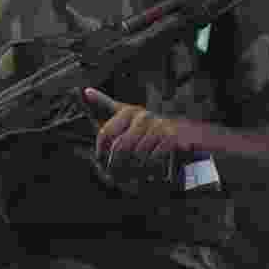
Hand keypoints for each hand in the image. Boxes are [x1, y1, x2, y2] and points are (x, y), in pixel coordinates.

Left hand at [83, 88, 199, 172]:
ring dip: (133, 171)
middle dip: (115, 165)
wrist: (182, 132)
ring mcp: (158, 126)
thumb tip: (86, 92)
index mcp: (128, 110)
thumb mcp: (127, 114)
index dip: (100, 151)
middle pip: (120, 147)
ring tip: (130, 177)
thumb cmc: (147, 127)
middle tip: (114, 176)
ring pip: (136, 156)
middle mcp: (142, 116)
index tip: (100, 162)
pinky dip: (149, 170)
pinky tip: (147, 173)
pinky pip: (153, 160)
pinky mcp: (171, 138)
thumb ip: (106, 104)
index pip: (105, 133)